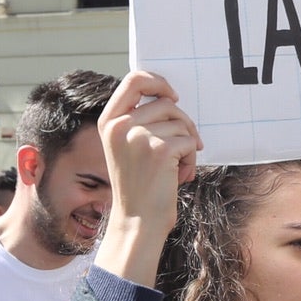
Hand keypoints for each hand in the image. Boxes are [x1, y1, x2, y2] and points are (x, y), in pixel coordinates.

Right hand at [93, 70, 201, 286]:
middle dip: (183, 122)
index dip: (158, 81)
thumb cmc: (139, 185)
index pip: (134, 79)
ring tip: (176, 168)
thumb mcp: (127, 146)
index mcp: (109, 121)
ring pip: (181, 123)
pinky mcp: (159, 150)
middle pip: (166, 102)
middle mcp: (120, 125)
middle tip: (186, 144)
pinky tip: (180, 175)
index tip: (173, 95)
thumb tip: (169, 95)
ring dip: (187, 145)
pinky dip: (190, 158)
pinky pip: (188, 141)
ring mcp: (138, 136)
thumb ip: (139, 120)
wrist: (137, 221)